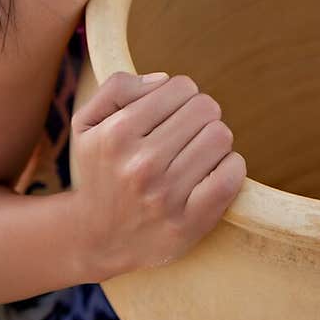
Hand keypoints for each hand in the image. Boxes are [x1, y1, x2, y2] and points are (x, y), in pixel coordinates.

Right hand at [70, 71, 245, 277]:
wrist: (99, 238)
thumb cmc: (101, 170)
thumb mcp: (88, 123)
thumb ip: (117, 88)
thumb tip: (164, 80)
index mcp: (117, 133)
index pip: (181, 87)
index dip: (180, 95)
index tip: (170, 113)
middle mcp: (141, 164)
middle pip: (206, 108)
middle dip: (199, 116)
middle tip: (186, 133)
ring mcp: (166, 196)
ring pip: (221, 137)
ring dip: (214, 141)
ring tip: (195, 154)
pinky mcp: (189, 222)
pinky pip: (231, 175)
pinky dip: (230, 167)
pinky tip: (211, 172)